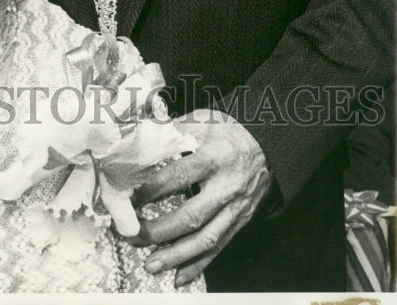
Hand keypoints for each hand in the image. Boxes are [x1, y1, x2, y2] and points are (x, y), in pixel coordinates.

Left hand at [131, 110, 273, 286]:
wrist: (267, 144)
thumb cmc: (227, 130)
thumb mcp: (201, 121)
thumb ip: (170, 132)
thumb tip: (136, 141)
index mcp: (213, 157)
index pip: (179, 177)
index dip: (152, 191)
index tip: (129, 200)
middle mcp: (226, 186)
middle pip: (191, 216)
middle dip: (159, 231)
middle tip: (131, 236)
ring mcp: (235, 208)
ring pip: (205, 239)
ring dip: (175, 256)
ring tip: (149, 264)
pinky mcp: (239, 222)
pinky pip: (219, 248)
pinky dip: (199, 265)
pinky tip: (179, 277)